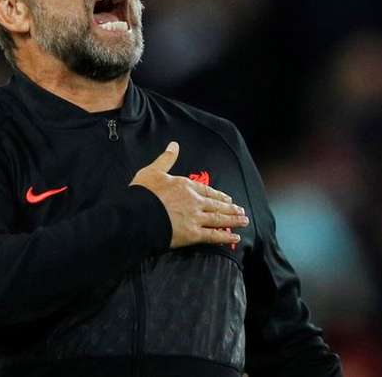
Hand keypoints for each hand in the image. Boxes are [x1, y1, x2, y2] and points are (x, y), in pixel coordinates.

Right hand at [130, 141, 248, 248]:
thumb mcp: (153, 171)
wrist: (137, 215)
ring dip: (233, 220)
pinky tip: (235, 237)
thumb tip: (174, 144)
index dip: (218, 195)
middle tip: (241, 210)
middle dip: (230, 208)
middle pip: (216, 205)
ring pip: (219, 219)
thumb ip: (166, 159)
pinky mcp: (192, 234)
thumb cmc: (143, 193)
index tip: (227, 198)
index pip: (206, 190)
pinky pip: (212, 236)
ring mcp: (195, 218)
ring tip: (244, 221)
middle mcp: (194, 201)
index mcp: (185, 186)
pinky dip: (225, 237)